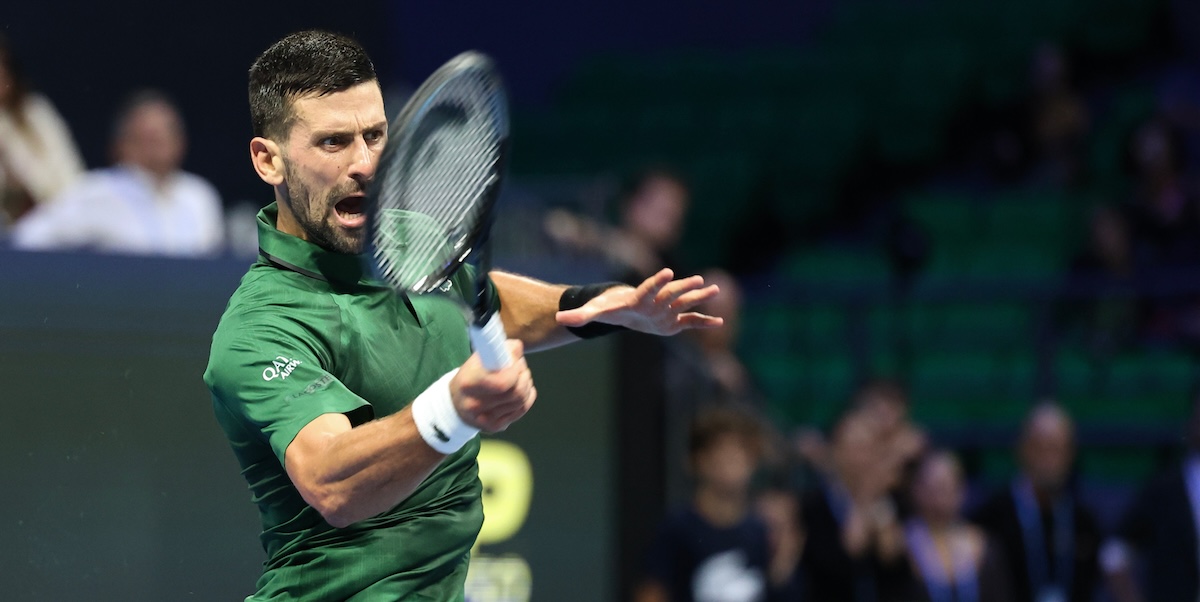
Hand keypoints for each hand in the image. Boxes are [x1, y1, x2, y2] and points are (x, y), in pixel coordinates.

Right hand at [450, 340, 536, 432]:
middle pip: (516, 392)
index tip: (516, 361)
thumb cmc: (470, 377)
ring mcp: (485, 419)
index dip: (516, 370)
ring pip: (521, 401)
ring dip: (527, 384)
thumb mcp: (477, 360)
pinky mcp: (494, 427)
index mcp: (468, 383)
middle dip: (524, 375)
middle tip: (521, 366)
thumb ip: (497, 350)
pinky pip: (521, 410)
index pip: (503, 382)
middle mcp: (474, 404)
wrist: (455, 405)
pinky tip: (523, 389)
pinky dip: (527, 396)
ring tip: (520, 376)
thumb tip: (518, 348)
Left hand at [555, 268, 723, 335]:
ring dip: (700, 297)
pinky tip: (720, 323)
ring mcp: (667, 309)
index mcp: (640, 298)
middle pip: (672, 293)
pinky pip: (691, 322)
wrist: (625, 309)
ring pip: (685, 302)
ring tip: (716, 290)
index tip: (667, 272)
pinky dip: (704, 323)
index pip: (648, 288)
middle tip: (699, 279)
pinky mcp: (673, 321)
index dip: (657, 281)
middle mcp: (657, 300)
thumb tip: (559, 319)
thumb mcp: (594, 313)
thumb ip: (579, 316)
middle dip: (684, 287)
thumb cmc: (610, 308)